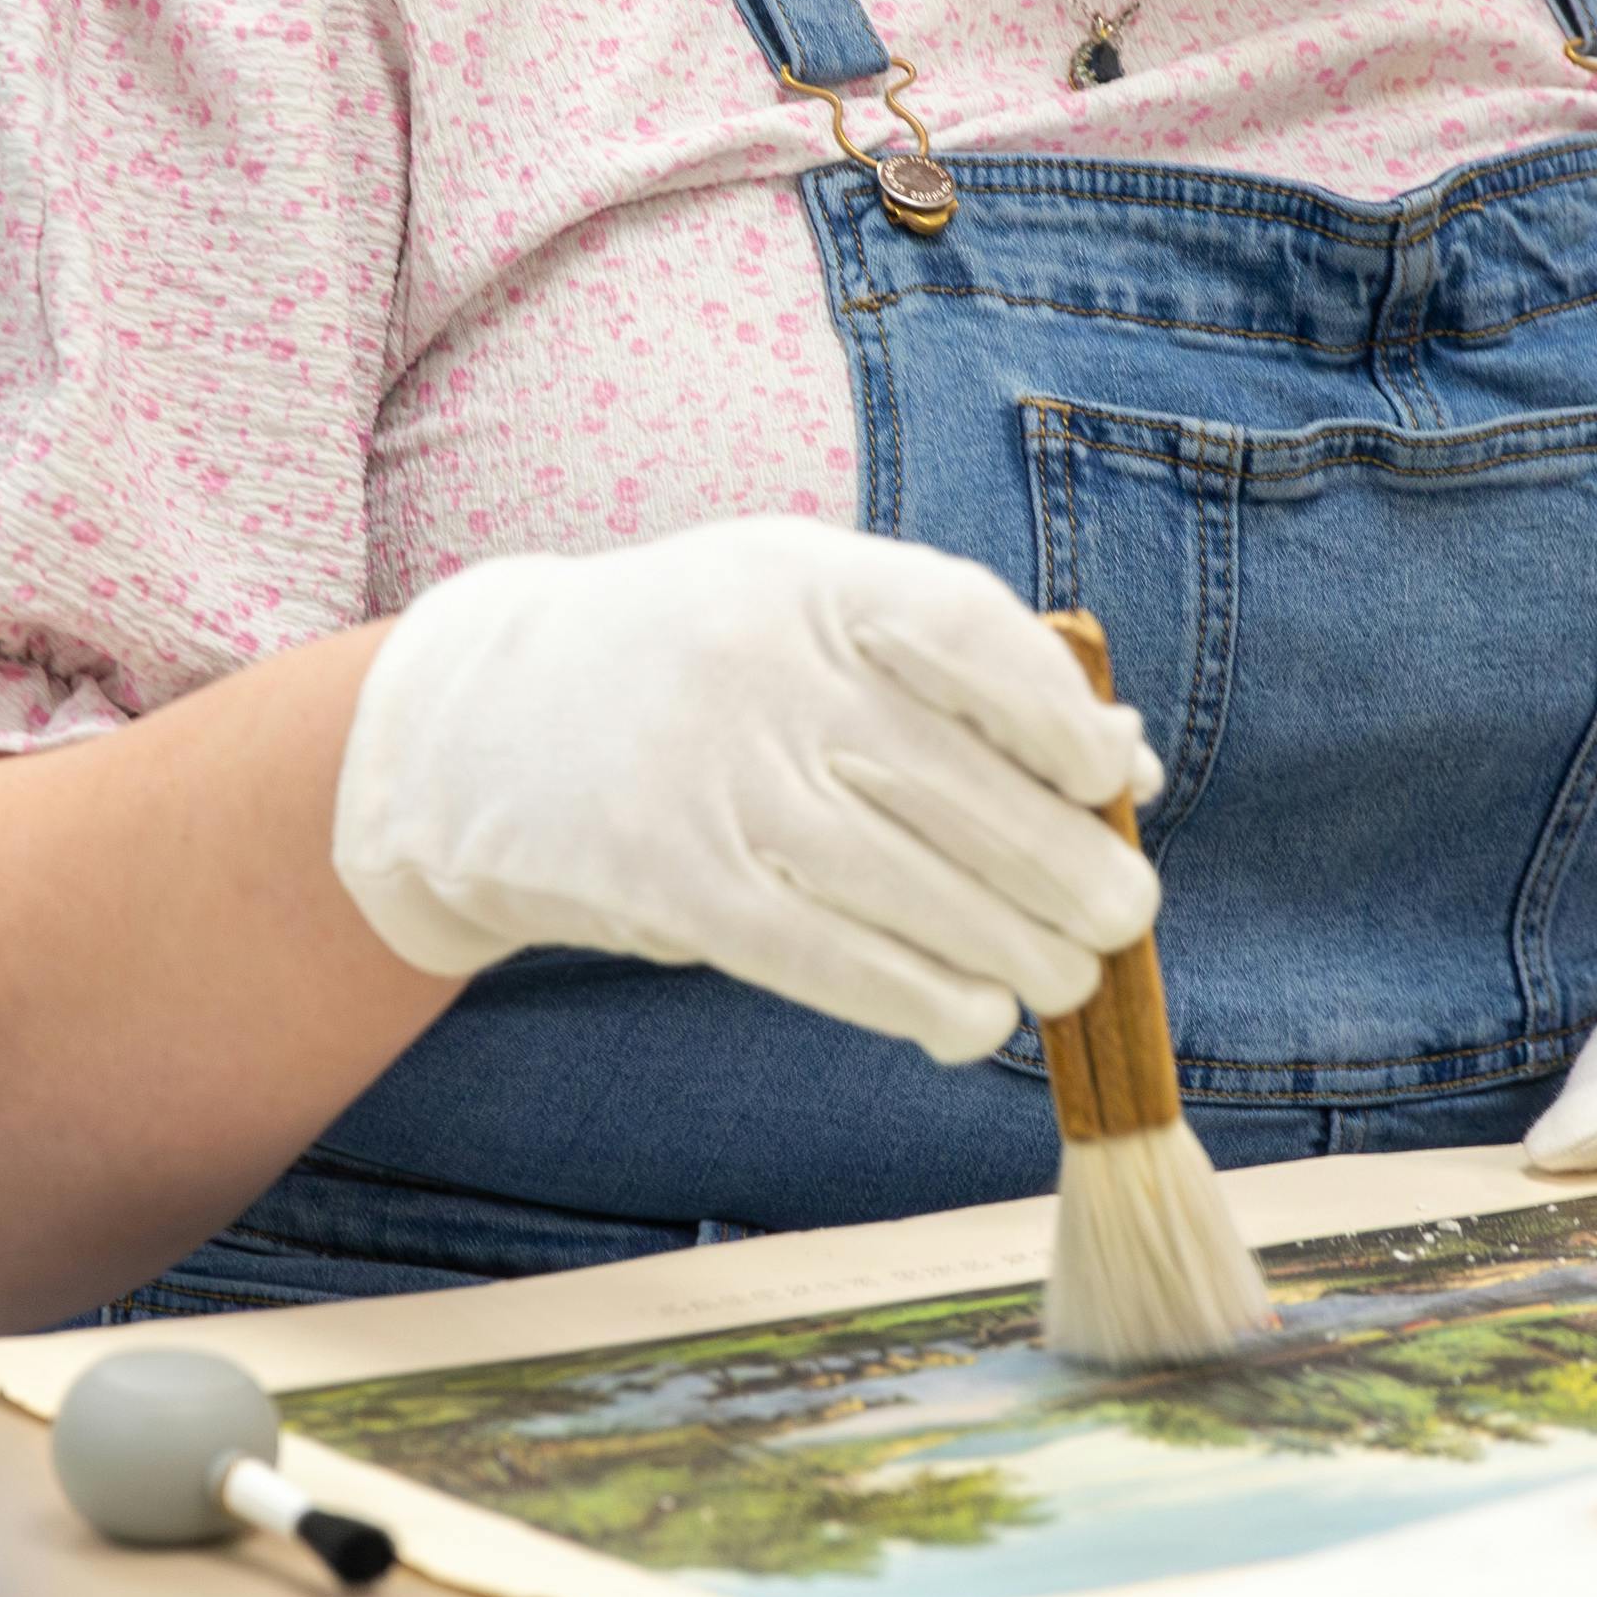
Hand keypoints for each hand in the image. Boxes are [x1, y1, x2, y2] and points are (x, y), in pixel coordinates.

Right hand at [328, 520, 1157, 1060]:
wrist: (471, 726)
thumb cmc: (691, 669)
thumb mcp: (808, 620)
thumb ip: (960, 673)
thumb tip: (1126, 762)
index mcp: (806, 578)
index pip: (966, 632)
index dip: (1055, 713)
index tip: (1106, 779)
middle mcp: (759, 665)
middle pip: (951, 780)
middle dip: (1060, 864)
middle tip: (1124, 913)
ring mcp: (709, 774)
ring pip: (901, 882)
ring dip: (1008, 946)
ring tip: (1066, 978)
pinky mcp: (668, 879)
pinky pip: (820, 953)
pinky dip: (913, 995)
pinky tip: (972, 1018)